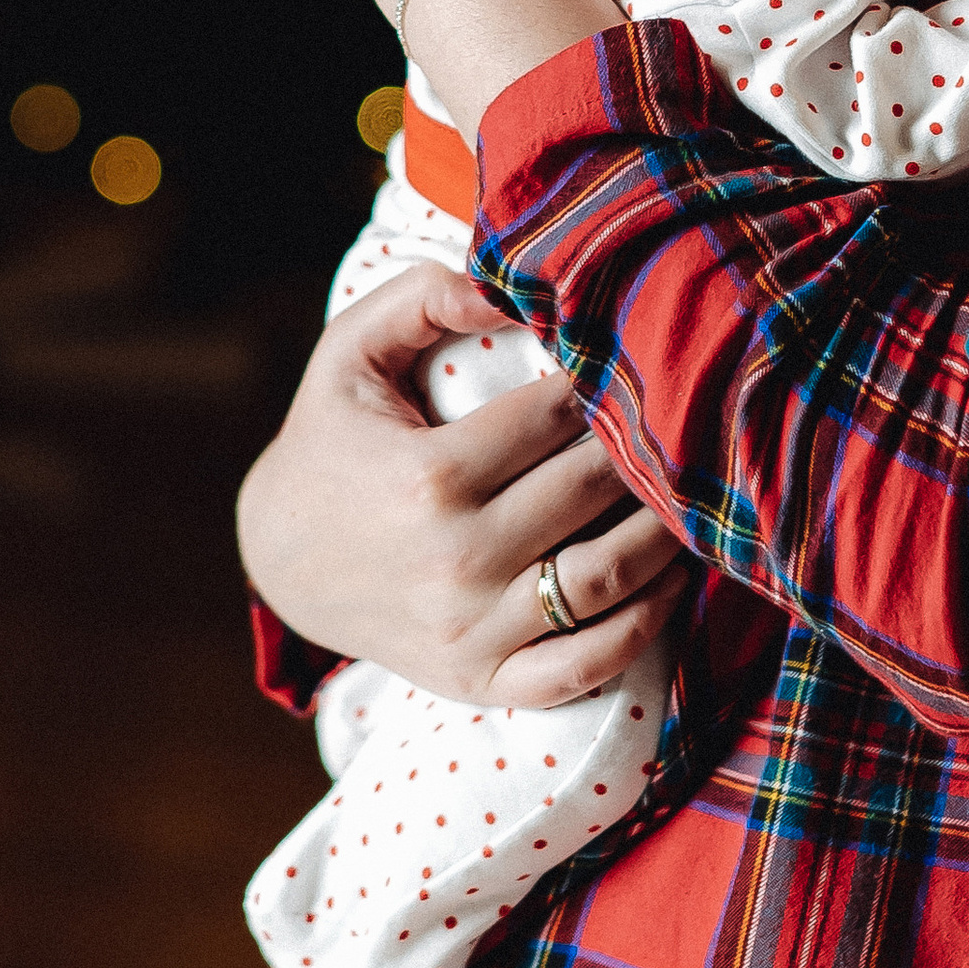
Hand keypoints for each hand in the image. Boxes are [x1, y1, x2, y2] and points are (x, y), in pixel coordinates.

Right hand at [237, 262, 691, 708]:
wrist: (282, 561)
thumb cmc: (333, 442)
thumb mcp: (349, 352)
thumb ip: (422, 296)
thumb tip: (509, 286)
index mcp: (428, 475)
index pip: (556, 414)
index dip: (602, 379)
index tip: (625, 359)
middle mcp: (456, 558)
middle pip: (593, 489)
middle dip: (644, 446)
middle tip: (674, 418)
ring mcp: (473, 629)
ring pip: (608, 575)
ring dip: (664, 530)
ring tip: (685, 490)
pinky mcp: (486, 681)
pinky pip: (590, 663)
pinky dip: (647, 623)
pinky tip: (670, 577)